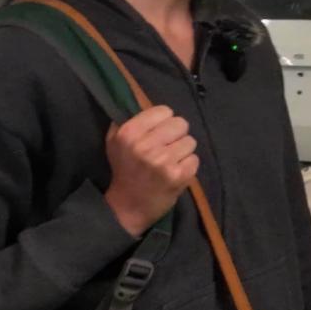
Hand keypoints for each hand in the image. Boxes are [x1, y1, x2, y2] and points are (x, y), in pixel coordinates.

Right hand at [102, 106, 196, 235]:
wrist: (128, 206)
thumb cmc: (124, 170)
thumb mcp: (115, 141)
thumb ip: (128, 121)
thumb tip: (146, 103)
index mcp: (129, 133)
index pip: (164, 111)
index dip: (164, 121)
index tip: (158, 133)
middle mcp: (146, 145)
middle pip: (181, 123)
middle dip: (176, 135)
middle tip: (167, 147)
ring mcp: (163, 161)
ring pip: (190, 141)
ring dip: (182, 151)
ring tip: (170, 161)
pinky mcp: (178, 176)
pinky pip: (195, 159)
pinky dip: (188, 166)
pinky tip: (175, 172)